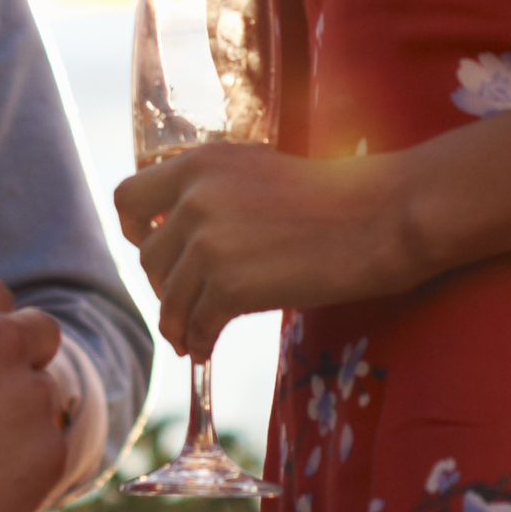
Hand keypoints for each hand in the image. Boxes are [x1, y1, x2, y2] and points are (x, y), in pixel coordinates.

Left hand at [116, 141, 422, 348]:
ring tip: (189, 336)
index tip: (154, 246)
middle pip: (148, 257)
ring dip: (177, 321)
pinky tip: (207, 348)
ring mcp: (209, 242)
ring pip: (168, 297)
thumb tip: (186, 230)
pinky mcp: (229, 285)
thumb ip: (217, 192)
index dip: (136, 229)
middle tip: (185, 301)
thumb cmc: (336, 195)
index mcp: (201, 163)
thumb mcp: (260, 171)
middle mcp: (195, 198)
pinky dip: (199, 341)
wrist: (382, 216)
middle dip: (164, 284)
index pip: (128, 197)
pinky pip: (196, 325)